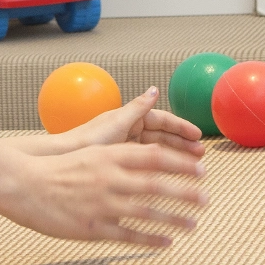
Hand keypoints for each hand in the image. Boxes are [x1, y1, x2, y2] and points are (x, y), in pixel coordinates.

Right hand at [0, 143, 207, 246]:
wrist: (25, 185)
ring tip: (194, 225)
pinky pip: (128, 235)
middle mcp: (110, 178)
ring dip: (174, 219)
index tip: (202, 169)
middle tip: (208, 199)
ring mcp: (102, 203)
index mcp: (110, 155)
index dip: (181, 163)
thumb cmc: (60, 168)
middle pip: (158, 185)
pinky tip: (166, 243)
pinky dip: (150, 240)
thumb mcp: (92, 152)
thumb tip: (148, 150)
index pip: (155, 157)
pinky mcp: (93, 227)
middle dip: (187, 192)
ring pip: (147, 212)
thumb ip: (121, 153)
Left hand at [66, 87, 205, 158]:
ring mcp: (125, 146)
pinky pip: (146, 162)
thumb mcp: (117, 123)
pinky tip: (170, 176)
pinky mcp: (120, 161)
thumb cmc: (88, 140)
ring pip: (156, 150)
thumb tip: (154, 89)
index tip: (198, 135)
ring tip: (192, 165)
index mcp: (129, 118)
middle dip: (182, 143)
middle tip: (201, 154)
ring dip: (174, 155)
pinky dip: (160, 167)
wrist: (64, 159)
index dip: (181, 127)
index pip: (162, 120)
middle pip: (162, 135)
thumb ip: (138, 108)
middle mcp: (129, 130)